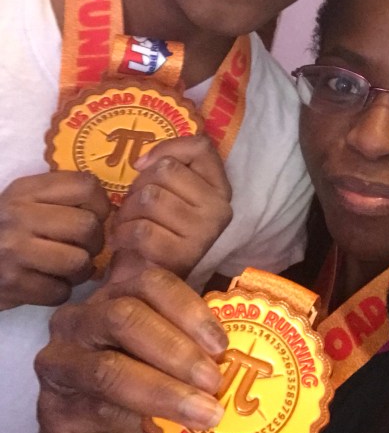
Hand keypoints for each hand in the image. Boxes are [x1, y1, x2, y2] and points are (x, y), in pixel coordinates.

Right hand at [0, 171, 109, 309]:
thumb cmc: (2, 228)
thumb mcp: (24, 200)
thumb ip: (60, 196)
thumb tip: (112, 209)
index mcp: (27, 190)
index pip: (86, 186)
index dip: (102, 203)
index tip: (97, 215)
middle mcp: (20, 216)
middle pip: (88, 226)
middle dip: (95, 241)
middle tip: (85, 247)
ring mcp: (14, 251)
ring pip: (78, 262)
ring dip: (81, 270)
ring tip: (70, 268)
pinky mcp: (12, 285)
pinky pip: (60, 291)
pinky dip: (61, 291)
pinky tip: (49, 283)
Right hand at [35, 267, 226, 432]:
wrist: (93, 430)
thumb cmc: (138, 379)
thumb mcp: (162, 351)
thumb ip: (186, 341)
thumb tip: (229, 352)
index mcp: (113, 294)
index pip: (151, 282)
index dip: (189, 310)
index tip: (220, 344)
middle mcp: (79, 320)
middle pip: (127, 318)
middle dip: (177, 351)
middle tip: (214, 381)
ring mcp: (60, 364)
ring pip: (111, 369)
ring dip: (164, 392)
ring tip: (204, 413)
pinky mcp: (53, 409)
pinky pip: (98, 411)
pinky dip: (137, 423)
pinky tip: (162, 432)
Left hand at [110, 135, 232, 277]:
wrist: (148, 286)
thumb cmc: (157, 230)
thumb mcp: (169, 191)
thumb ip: (167, 165)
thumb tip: (142, 162)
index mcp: (221, 189)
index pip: (201, 147)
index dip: (166, 150)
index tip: (144, 167)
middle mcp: (220, 209)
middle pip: (165, 170)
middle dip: (138, 186)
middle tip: (134, 206)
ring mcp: (204, 233)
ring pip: (150, 197)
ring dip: (127, 210)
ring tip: (127, 223)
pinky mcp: (182, 256)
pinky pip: (141, 229)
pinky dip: (123, 233)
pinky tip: (124, 240)